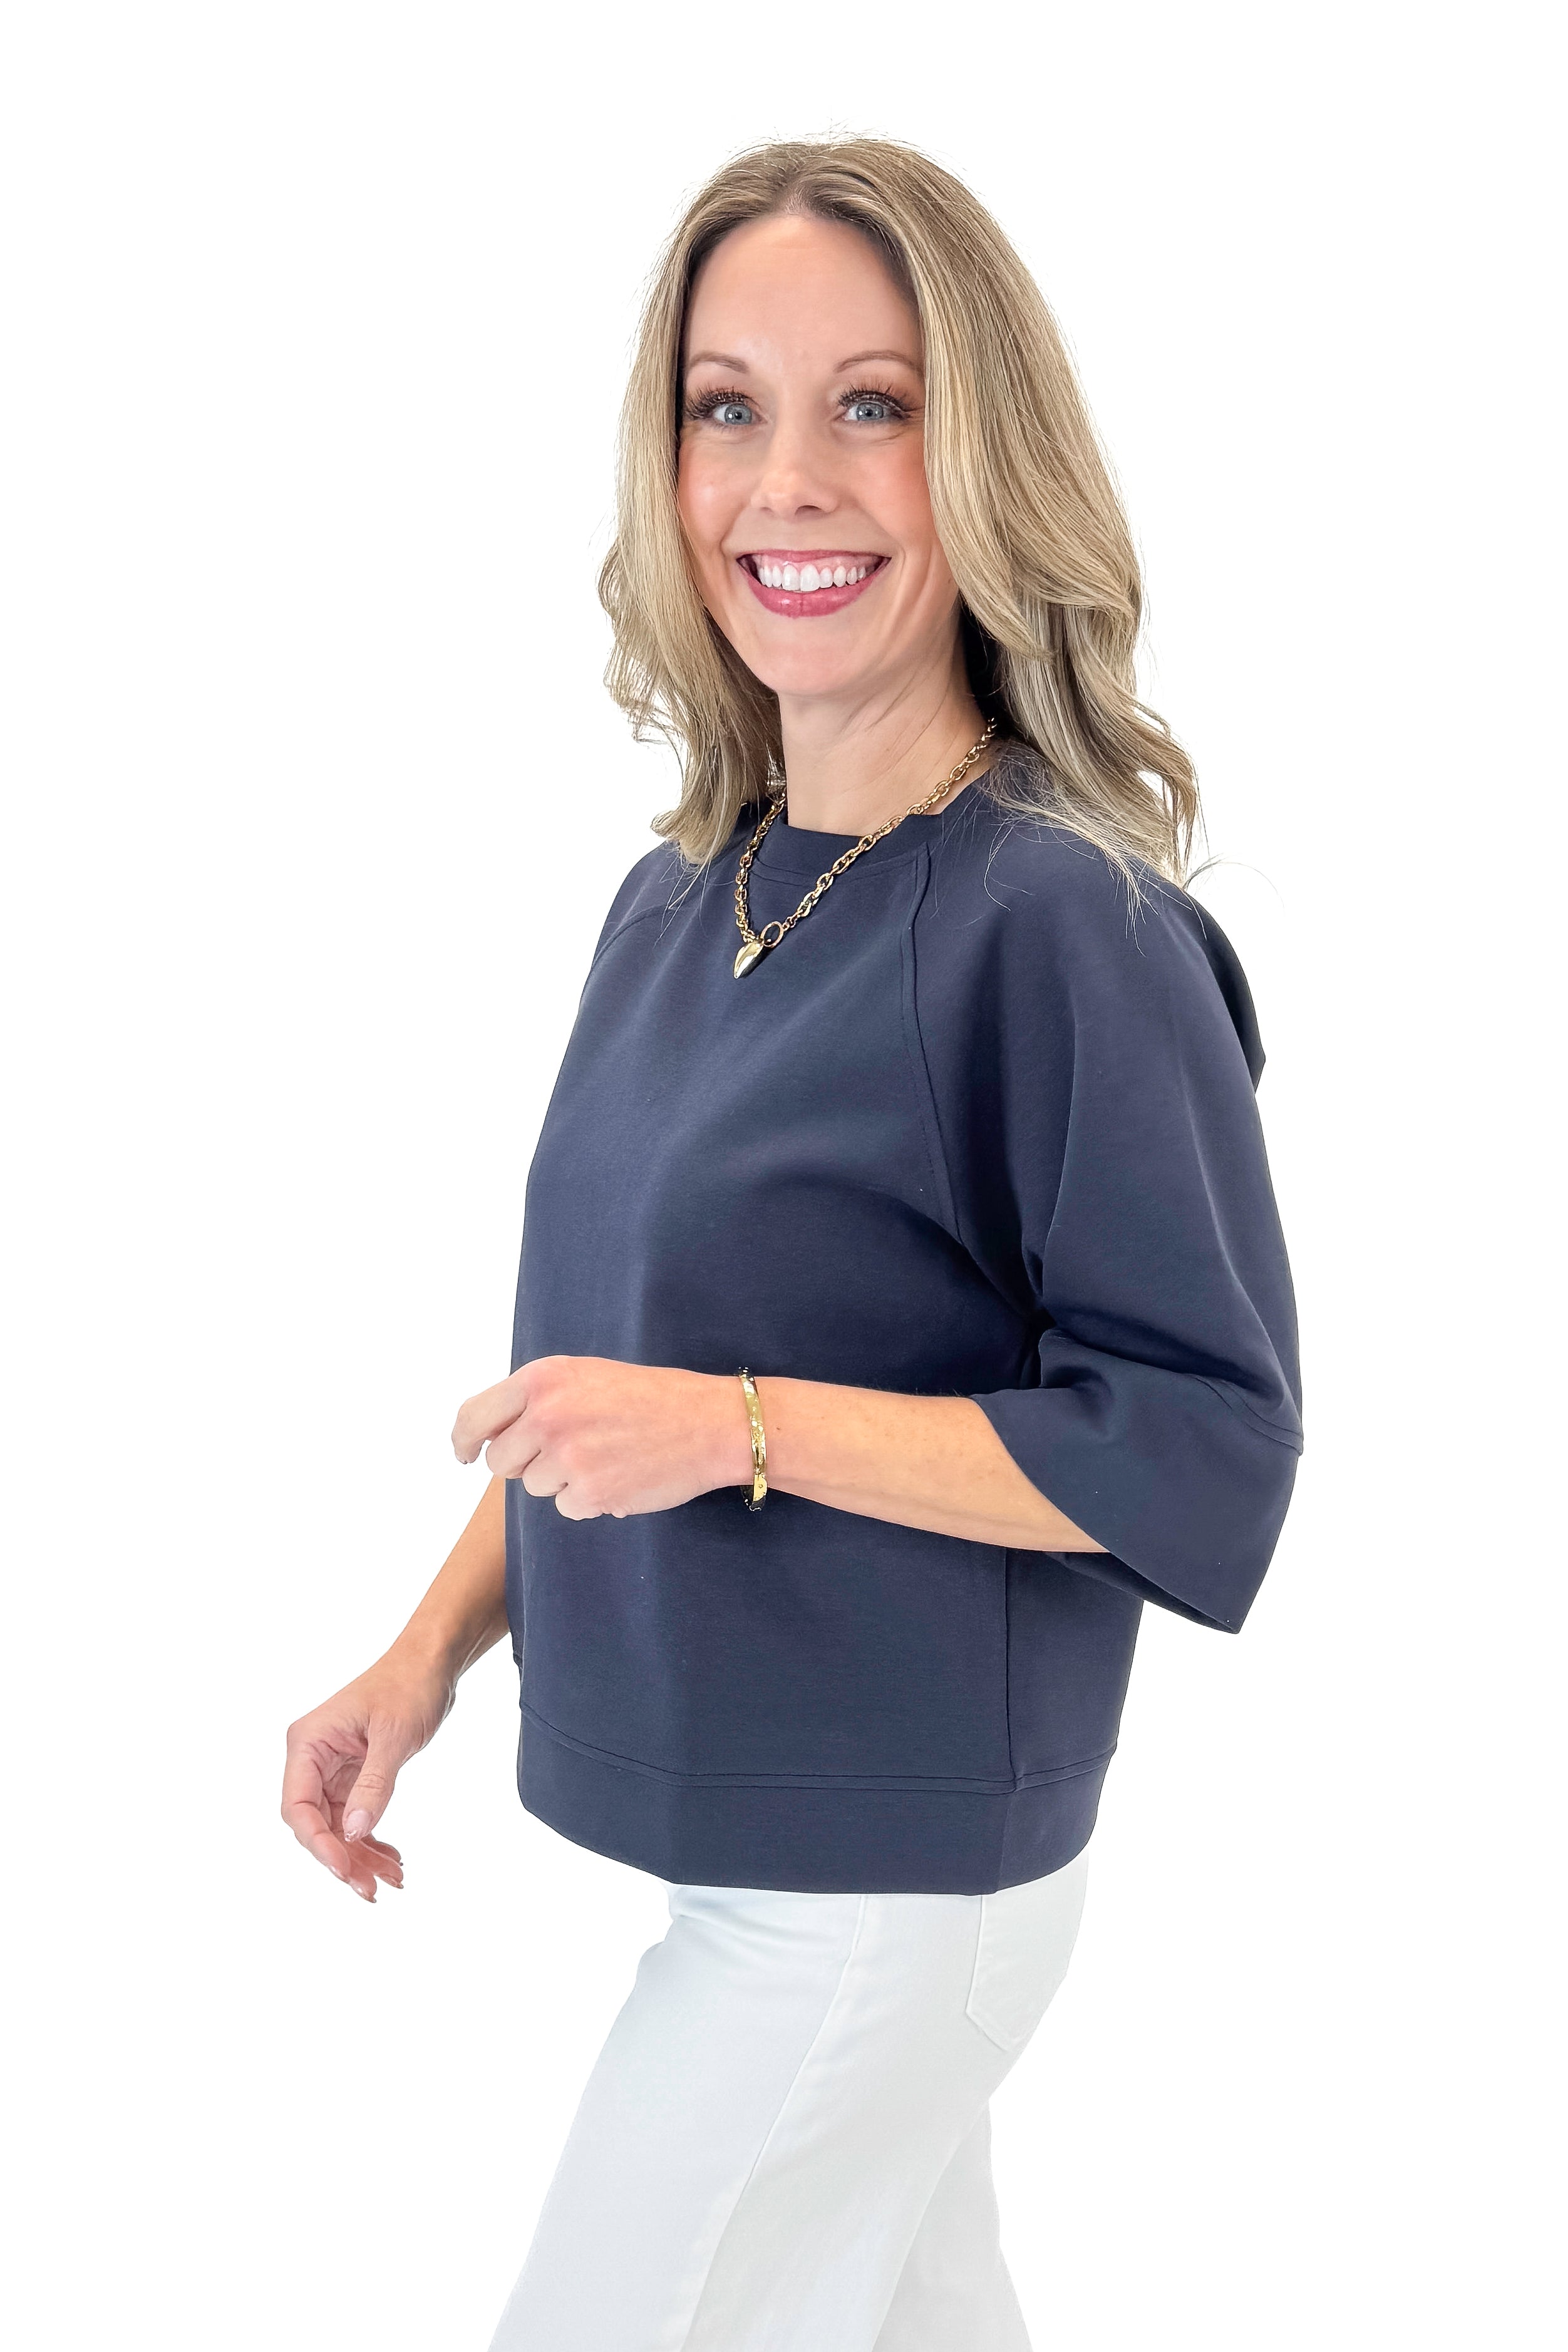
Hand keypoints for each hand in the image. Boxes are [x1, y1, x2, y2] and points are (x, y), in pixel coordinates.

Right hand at [281, 1657, 452, 1900]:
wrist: (432, 1663)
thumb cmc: (409, 1685)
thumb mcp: (394, 1736)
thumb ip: (373, 1785)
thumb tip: (352, 1833)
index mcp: (308, 1743)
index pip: (298, 1806)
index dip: (318, 1844)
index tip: (345, 1870)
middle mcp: (312, 1757)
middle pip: (316, 1823)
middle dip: (342, 1858)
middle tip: (371, 1889)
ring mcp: (332, 1767)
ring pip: (336, 1826)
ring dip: (360, 1855)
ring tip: (390, 1880)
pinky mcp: (353, 1774)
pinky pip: (354, 1816)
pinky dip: (371, 1839)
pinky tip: (391, 1859)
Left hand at [451, 1355, 750, 1519]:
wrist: (711, 1423)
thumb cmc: (650, 1397)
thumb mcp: (586, 1376)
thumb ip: (537, 1398)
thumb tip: (491, 1434)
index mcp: (542, 1379)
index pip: (474, 1417)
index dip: (463, 1441)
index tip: (463, 1455)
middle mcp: (547, 1415)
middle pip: (500, 1463)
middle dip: (524, 1464)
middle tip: (566, 1453)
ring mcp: (568, 1456)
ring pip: (535, 1487)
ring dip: (563, 1480)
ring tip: (606, 1456)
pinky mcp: (591, 1492)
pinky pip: (567, 1508)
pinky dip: (589, 1500)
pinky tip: (620, 1475)